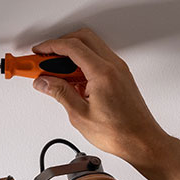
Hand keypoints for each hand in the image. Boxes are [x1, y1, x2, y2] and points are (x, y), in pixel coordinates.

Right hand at [31, 27, 167, 166]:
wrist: (142, 141)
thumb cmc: (119, 132)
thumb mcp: (80, 115)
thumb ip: (59, 93)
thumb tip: (44, 82)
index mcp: (102, 73)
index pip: (72, 47)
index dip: (50, 47)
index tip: (37, 53)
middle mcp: (113, 66)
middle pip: (82, 38)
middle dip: (60, 45)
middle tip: (44, 59)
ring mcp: (118, 70)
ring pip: (91, 47)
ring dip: (71, 54)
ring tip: (55, 74)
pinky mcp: (120, 76)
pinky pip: (98, 59)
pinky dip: (82, 63)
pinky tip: (71, 81)